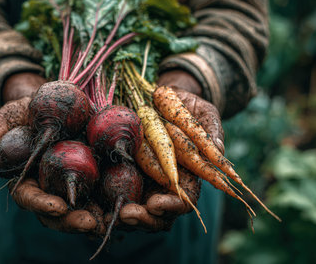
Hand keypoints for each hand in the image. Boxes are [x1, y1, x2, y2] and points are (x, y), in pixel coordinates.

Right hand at [0, 72, 104, 234]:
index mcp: (25, 179)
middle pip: (58, 211)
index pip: (29, 197)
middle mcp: (48, 186)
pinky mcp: (91, 174)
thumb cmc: (24, 112)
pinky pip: (102, 189)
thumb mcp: (8, 116)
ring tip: (111, 221)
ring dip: (96, 216)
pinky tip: (127, 203)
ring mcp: (70, 182)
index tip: (57, 206)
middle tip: (89, 223)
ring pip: (82, 207)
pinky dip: (113, 198)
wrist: (51, 105)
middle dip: (72, 220)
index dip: (41, 204)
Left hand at [116, 69, 223, 230]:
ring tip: (113, 214)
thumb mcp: (203, 113)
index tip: (156, 204)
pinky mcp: (124, 169)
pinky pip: (116, 190)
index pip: (184, 201)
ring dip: (125, 215)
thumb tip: (220, 149)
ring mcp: (144, 178)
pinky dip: (107, 200)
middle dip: (144, 219)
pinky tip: (95, 206)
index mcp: (188, 175)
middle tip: (128, 214)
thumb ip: (212, 129)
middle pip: (158, 213)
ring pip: (136, 207)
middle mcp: (165, 183)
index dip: (172, 206)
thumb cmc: (187, 107)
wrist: (161, 96)